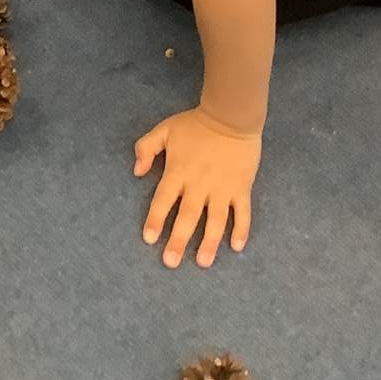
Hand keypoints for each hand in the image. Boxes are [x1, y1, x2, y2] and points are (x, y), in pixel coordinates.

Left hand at [133, 107, 260, 269]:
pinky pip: (243, 213)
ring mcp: (222, 188)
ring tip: (203, 263)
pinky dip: (241, 230)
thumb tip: (137, 172)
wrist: (231, 116)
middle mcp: (199, 185)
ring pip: (215, 220)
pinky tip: (237, 247)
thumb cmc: (195, 124)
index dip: (155, 219)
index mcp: (178, 172)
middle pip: (187, 217)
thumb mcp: (164, 130)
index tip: (149, 239)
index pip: (163, 200)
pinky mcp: (242, 188)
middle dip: (178, 240)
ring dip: (209, 242)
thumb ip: (146, 148)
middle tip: (170, 262)